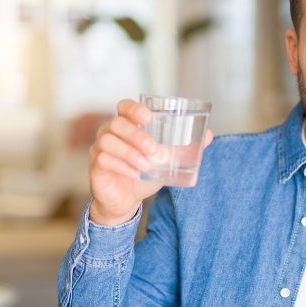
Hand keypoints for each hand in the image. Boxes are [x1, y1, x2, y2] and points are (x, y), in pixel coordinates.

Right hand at [88, 98, 213, 224]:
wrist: (127, 200)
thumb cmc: (145, 172)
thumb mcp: (168, 159)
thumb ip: (185, 146)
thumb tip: (209, 134)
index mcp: (128, 125)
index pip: (124, 106)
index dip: (134, 108)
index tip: (148, 117)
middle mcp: (110, 132)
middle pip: (117, 123)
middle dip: (136, 135)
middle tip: (154, 149)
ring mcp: (100, 148)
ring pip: (108, 140)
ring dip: (130, 153)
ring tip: (147, 165)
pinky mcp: (96, 165)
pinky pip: (103, 160)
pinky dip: (121, 166)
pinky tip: (135, 174)